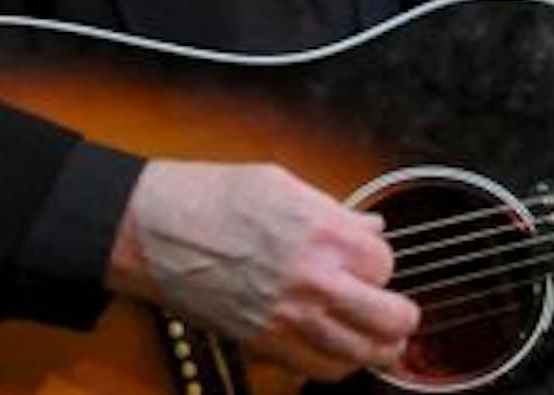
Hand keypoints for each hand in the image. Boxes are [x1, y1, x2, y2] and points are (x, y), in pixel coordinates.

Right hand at [106, 160, 419, 381]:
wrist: (152, 230)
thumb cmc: (210, 197)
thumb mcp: (283, 183)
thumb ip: (334, 210)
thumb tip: (370, 225)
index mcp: (322, 233)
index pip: (385, 262)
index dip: (380, 262)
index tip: (368, 259)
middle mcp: (313, 280)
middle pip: (389, 317)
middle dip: (402, 316)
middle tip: (401, 313)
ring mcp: (288, 317)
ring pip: (360, 354)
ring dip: (378, 348)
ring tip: (383, 341)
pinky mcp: (263, 342)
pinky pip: (318, 370)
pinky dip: (337, 365)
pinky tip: (338, 351)